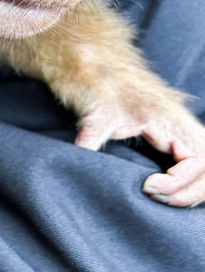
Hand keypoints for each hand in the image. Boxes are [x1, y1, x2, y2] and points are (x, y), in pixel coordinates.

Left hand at [76, 98, 204, 207]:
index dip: (178, 181)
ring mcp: (187, 138)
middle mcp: (187, 131)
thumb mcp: (98, 115)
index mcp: (174, 122)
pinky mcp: (180, 145)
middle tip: (152, 195)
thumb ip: (90, 136)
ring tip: (156, 196)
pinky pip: (197, 172)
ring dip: (187, 193)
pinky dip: (187, 187)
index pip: (199, 162)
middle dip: (185, 193)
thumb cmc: (106, 92)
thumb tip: (79, 155)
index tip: (147, 186)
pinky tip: (162, 193)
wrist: (106, 76)